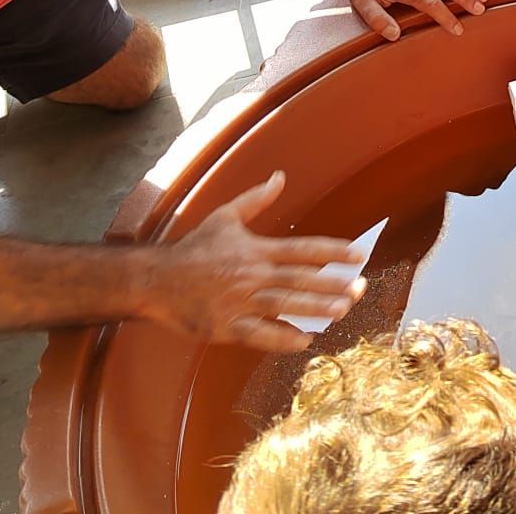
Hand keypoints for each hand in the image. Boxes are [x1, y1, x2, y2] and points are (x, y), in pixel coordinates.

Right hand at [144, 172, 365, 352]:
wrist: (154, 280)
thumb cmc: (192, 249)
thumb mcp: (224, 216)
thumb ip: (256, 199)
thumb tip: (280, 176)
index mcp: (256, 249)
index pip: (303, 249)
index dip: (333, 251)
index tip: (358, 255)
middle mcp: (252, 275)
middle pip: (300, 279)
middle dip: (333, 284)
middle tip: (360, 288)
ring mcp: (240, 302)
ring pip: (286, 306)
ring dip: (316, 309)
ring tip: (342, 311)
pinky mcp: (226, 327)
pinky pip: (260, 335)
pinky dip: (283, 338)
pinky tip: (305, 340)